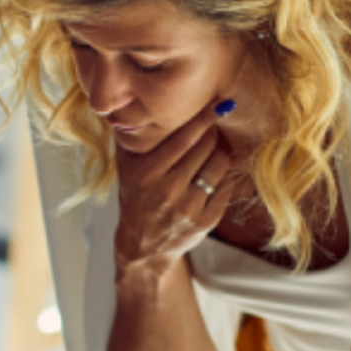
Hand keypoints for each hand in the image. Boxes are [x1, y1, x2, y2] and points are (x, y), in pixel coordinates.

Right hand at [113, 101, 237, 275]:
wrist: (143, 246)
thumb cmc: (135, 198)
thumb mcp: (125, 169)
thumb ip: (130, 139)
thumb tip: (135, 105)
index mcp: (146, 174)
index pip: (183, 138)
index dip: (204, 118)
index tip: (219, 103)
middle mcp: (168, 191)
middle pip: (205, 148)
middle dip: (210, 134)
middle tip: (209, 129)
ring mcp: (188, 208)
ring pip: (219, 165)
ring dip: (218, 154)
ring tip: (208, 154)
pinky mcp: (205, 222)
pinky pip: (226, 186)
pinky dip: (223, 176)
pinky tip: (212, 175)